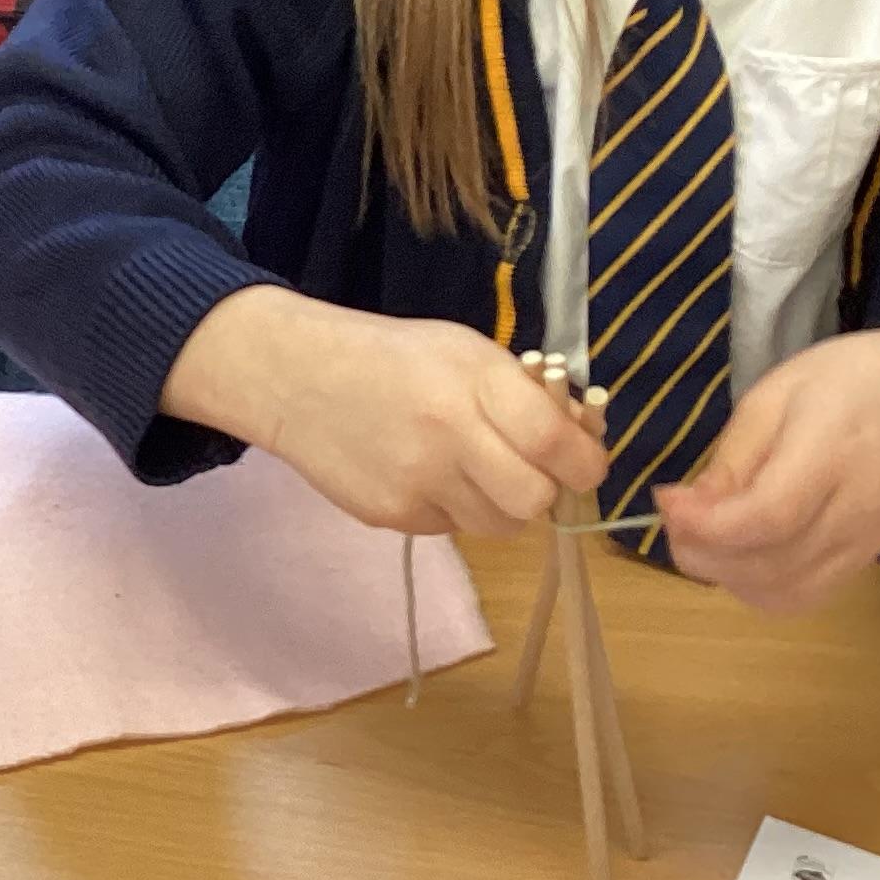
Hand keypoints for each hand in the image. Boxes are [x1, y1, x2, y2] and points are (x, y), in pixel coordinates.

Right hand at [162, 288, 608, 540]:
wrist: (295, 377)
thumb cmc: (393, 356)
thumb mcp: (465, 350)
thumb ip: (524, 395)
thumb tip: (580, 441)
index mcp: (475, 382)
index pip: (556, 444)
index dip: (584, 462)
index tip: (581, 461)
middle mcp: (449, 437)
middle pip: (533, 501)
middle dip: (543, 491)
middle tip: (528, 471)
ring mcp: (417, 483)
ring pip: (497, 526)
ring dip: (500, 505)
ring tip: (472, 470)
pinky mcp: (392, 516)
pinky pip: (451, 528)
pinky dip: (453, 508)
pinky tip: (424, 473)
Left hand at [656, 327, 879, 612]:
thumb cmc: (853, 383)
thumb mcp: (780, 392)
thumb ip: (735, 456)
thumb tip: (687, 509)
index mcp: (832, 450)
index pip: (768, 516)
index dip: (705, 524)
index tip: (668, 499)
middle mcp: (854, 509)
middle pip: (769, 565)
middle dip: (701, 552)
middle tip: (678, 514)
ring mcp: (865, 545)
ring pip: (782, 593)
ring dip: (724, 575)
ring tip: (704, 532)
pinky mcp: (864, 564)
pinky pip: (803, 598)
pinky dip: (757, 588)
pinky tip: (740, 553)